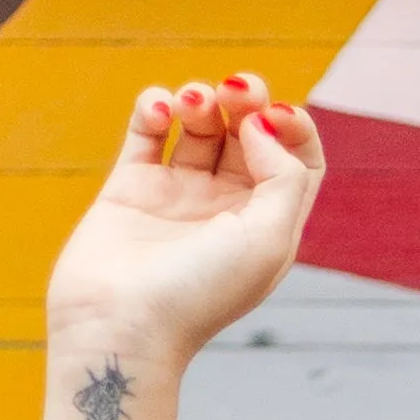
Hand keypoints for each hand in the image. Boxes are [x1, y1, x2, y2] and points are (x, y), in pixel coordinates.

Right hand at [45, 78, 323, 378]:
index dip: (293, 125)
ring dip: (200, 97)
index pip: (298, 158)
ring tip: (191, 104)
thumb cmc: (199, 294)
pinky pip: (148, 127)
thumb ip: (285, 175)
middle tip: (234, 92)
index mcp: (267, 225)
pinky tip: (158, 112)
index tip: (273, 116)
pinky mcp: (130, 186)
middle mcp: (226, 208)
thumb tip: (260, 125)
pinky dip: (154, 104)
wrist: (121, 327)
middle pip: (248, 131)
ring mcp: (177, 195)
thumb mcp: (270, 240)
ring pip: (199, 122)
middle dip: (247, 99)